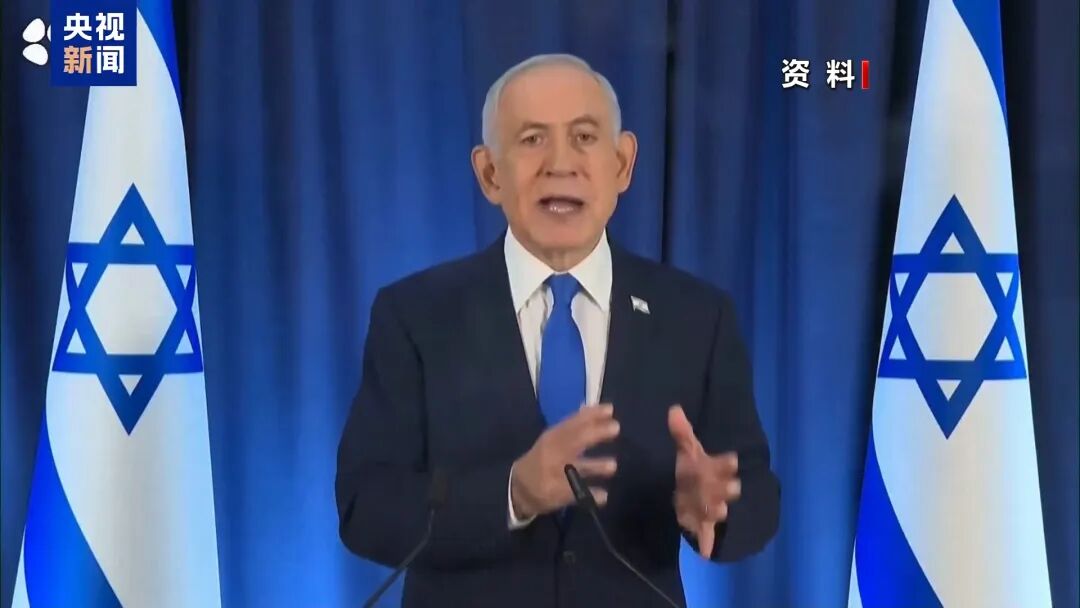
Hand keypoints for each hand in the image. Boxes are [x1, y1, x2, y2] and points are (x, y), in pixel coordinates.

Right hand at [511, 404, 619, 518]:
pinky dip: (590, 495)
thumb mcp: (551, 440)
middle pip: (573, 441)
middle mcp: (552, 454)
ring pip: (575, 470)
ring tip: (613, 465)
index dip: (590, 415)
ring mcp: (554, 475)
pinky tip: (604, 495)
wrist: (519, 489)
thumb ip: (570, 426)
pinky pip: (576, 494)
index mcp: (551, 438)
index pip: (571, 423)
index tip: (609, 409)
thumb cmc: (541, 459)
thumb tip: (589, 407)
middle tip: (616, 428)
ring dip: (594, 467)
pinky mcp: (557, 495)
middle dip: (594, 433)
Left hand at [669, 405, 740, 557]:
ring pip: (715, 509)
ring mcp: (709, 506)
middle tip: (733, 487)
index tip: (733, 460)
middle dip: (726, 488)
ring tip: (720, 512)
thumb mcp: (687, 450)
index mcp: (713, 468)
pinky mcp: (702, 523)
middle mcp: (715, 488)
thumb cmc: (692, 469)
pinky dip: (706, 542)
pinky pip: (706, 533)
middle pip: (723, 488)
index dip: (727, 463)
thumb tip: (673, 409)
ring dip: (717, 510)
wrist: (695, 493)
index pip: (724, 464)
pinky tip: (705, 552)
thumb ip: (681, 432)